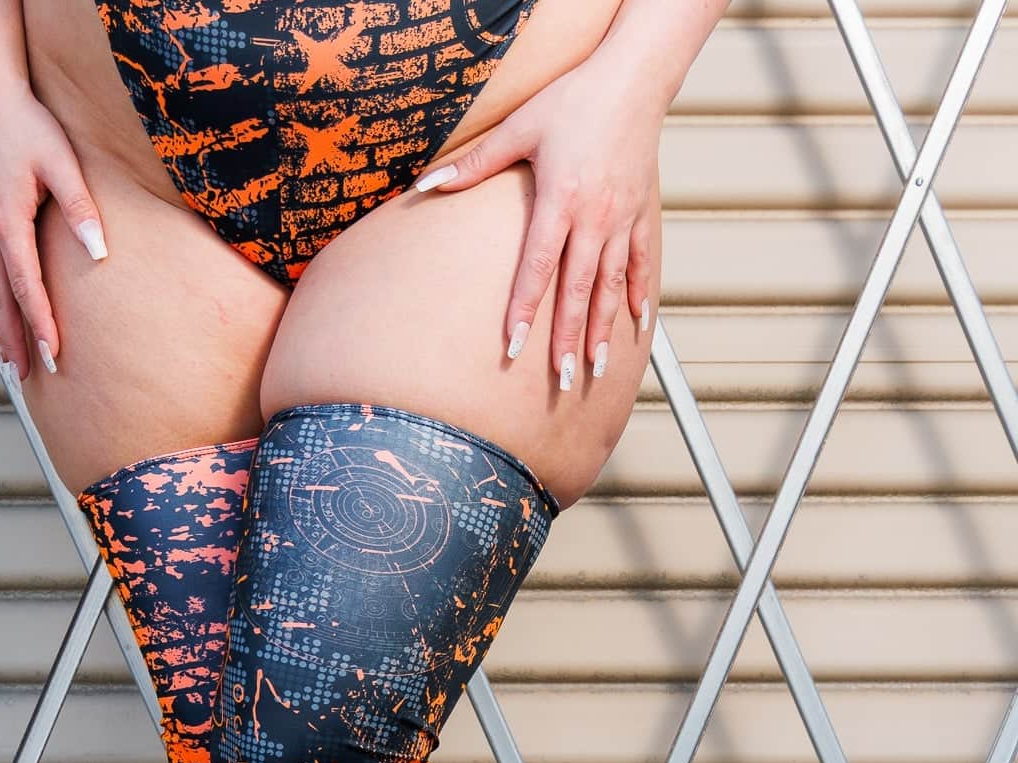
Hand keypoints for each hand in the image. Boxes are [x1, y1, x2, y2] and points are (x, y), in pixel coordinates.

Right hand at [0, 81, 107, 378]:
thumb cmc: (26, 123)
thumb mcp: (61, 160)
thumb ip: (80, 207)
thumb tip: (98, 250)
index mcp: (7, 219)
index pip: (26, 285)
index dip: (40, 323)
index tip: (54, 354)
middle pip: (0, 299)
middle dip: (15, 340)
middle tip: (29, 376)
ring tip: (12, 363)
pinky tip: (2, 320)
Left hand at [411, 52, 660, 385]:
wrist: (633, 76)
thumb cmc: (574, 99)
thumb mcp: (519, 127)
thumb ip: (473, 163)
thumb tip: (424, 185)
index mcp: (560, 200)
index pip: (538, 268)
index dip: (524, 310)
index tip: (514, 347)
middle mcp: (594, 217)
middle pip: (578, 290)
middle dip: (569, 339)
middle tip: (562, 381)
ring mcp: (622, 219)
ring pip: (612, 286)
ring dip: (603, 331)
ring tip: (596, 369)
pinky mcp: (641, 213)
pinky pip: (642, 263)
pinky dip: (641, 296)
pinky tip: (636, 328)